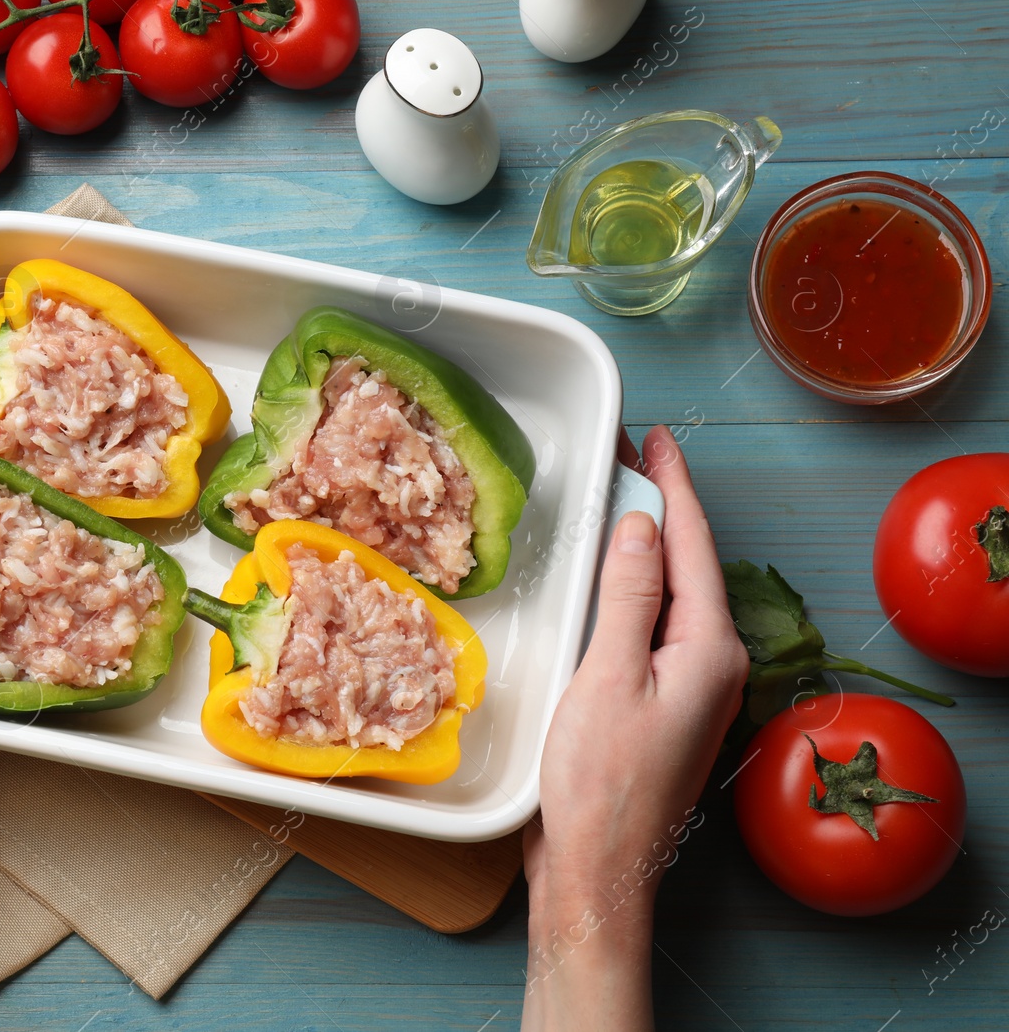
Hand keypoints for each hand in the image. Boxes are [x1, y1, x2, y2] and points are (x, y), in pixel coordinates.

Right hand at [520, 426, 749, 1030]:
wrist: (596, 870)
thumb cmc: (599, 781)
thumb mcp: (607, 676)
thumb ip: (627, 598)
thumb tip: (638, 526)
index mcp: (708, 650)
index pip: (692, 548)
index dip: (673, 488)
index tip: (657, 438)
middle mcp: (711, 664)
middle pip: (687, 567)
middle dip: (661, 508)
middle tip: (632, 454)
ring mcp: (688, 688)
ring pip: (669, 597)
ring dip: (645, 547)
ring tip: (620, 499)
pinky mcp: (659, 705)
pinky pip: (651, 627)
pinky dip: (631, 590)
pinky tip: (607, 577)